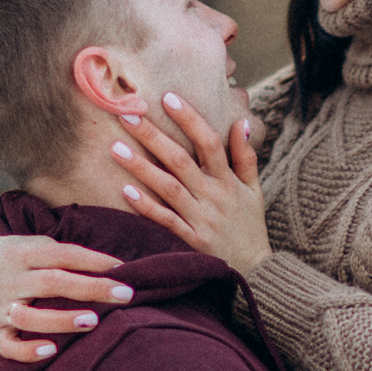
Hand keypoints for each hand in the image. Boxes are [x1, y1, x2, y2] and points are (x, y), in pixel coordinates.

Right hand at [0, 234, 133, 363]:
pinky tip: (51, 351)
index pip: (62, 254)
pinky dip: (27, 351)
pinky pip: (8, 346)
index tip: (124, 268)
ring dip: (62, 320)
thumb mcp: (23, 243)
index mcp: (21, 253)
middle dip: (91, 288)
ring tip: (93, 321)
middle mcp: (10, 279)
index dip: (94, 260)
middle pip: (53, 282)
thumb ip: (56, 252)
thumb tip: (104, 264)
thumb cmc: (2, 257)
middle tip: (126, 294)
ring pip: (30, 316)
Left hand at [110, 93, 269, 272]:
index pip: (210, 142)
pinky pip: (165, 220)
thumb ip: (246, 157)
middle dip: (153, 135)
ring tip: (115, 148)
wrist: (255, 273)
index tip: (168, 97)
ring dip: (141, 167)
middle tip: (127, 114)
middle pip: (181, 160)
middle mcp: (214, 197)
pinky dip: (146, 206)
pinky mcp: (190, 240)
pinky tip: (126, 191)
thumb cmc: (250, 227)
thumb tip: (240, 123)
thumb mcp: (255, 191)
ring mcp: (201, 219)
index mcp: (229, 182)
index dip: (190, 119)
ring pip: (168, 188)